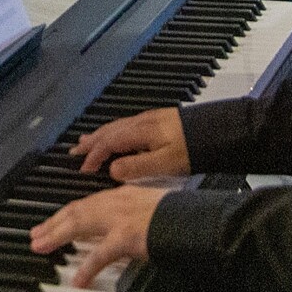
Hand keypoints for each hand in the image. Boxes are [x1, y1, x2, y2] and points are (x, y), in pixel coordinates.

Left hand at [29, 185, 169, 288]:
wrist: (193, 219)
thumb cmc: (177, 216)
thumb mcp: (148, 208)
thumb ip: (130, 215)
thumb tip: (116, 228)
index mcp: (121, 195)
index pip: (86, 203)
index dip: (65, 213)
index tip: (51, 221)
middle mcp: (116, 202)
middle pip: (76, 211)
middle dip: (52, 222)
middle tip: (35, 234)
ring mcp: (120, 218)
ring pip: (79, 224)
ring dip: (57, 235)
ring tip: (41, 246)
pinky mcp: (126, 237)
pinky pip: (101, 254)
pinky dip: (87, 267)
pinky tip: (78, 279)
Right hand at [71, 107, 191, 180]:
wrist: (217, 131)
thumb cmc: (192, 149)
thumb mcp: (166, 164)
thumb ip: (137, 167)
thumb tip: (112, 171)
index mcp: (139, 132)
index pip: (109, 143)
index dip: (94, 156)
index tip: (83, 170)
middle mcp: (140, 123)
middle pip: (108, 131)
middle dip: (91, 142)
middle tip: (74, 152)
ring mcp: (148, 120)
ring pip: (116, 126)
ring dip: (99, 135)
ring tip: (86, 142)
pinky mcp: (157, 120)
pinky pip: (125, 125)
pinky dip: (113, 132)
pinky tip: (115, 136)